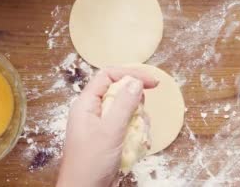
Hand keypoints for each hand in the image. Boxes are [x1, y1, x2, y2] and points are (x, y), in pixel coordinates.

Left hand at [57, 68, 157, 186]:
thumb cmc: (89, 165)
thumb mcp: (110, 131)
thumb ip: (124, 104)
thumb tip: (136, 81)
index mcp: (87, 105)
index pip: (108, 76)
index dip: (131, 75)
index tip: (152, 83)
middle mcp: (94, 112)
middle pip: (122, 92)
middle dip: (137, 104)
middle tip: (141, 118)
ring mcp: (103, 125)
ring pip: (130, 111)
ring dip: (139, 122)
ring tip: (137, 137)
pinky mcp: (111, 138)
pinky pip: (131, 127)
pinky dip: (138, 134)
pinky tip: (138, 145)